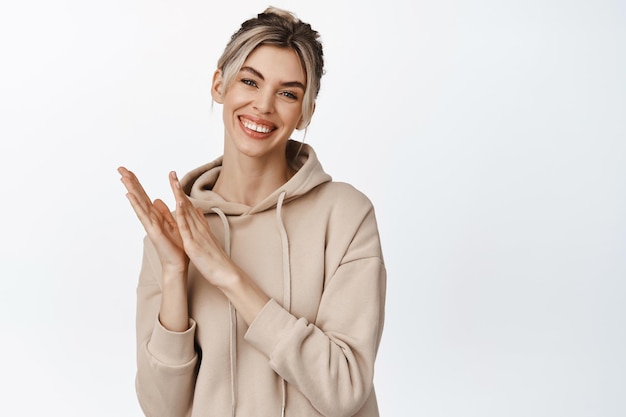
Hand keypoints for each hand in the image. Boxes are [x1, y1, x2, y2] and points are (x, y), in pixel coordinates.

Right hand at [118, 167, 188, 273]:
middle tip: (120, 168)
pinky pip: (144, 216)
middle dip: (130, 182)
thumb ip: (163, 212)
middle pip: (138, 196)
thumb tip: (157, 200)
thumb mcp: (171, 224)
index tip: (128, 170)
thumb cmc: (176, 246)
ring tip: (123, 177)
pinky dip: (137, 205)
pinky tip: (130, 195)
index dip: (137, 183)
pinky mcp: (153, 231)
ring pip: (139, 204)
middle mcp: (150, 218)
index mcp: (155, 216)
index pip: (144, 196)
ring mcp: (150, 225)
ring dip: (131, 190)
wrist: (177, 263)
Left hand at [168, 170, 268, 323]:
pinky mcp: (193, 243)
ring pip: (185, 212)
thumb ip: (202, 224)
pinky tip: (178, 203)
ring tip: (173, 181)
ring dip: (178, 196)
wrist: (225, 273)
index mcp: (200, 227)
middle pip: (186, 204)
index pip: (188, 206)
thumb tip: (197, 211)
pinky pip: (186, 227)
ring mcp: (196, 234)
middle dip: (177, 189)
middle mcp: (198, 227)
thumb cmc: (215, 259)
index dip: (179, 192)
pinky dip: (181, 214)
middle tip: (171, 173)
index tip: (173, 179)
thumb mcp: (207, 238)